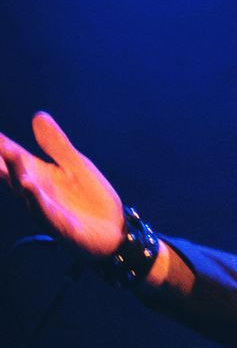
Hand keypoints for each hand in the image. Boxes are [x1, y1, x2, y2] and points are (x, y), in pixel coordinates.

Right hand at [0, 112, 124, 258]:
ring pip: (27, 192)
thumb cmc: (91, 198)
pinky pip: (47, 214)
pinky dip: (37, 199)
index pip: (12, 154)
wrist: (115, 232)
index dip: (0, 142)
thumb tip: (39, 115)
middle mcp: (35, 192)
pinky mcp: (63, 228)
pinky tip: (29, 184)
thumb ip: (56, 144)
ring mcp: (46, 210)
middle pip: (12, 172)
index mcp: (37, 174)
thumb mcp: (76, 165)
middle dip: (3, 158)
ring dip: (17, 173)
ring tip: (11, 154)